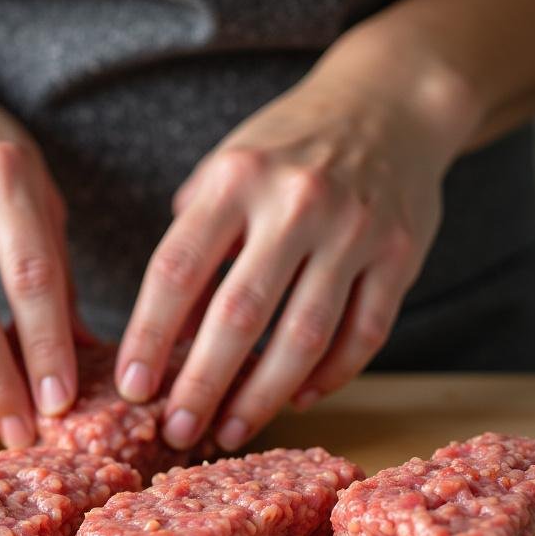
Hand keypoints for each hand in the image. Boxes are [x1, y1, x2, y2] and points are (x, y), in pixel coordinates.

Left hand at [115, 33, 474, 450]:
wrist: (391, 103)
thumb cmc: (290, 147)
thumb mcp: (228, 168)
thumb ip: (195, 241)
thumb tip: (168, 335)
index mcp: (237, 178)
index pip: (178, 269)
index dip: (149, 336)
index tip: (133, 388)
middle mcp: (296, 202)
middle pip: (239, 314)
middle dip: (202, 384)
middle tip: (177, 432)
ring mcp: (354, 230)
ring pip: (304, 336)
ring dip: (262, 396)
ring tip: (231, 431)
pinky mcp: (401, 255)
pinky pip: (364, 335)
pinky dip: (329, 376)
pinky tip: (297, 399)